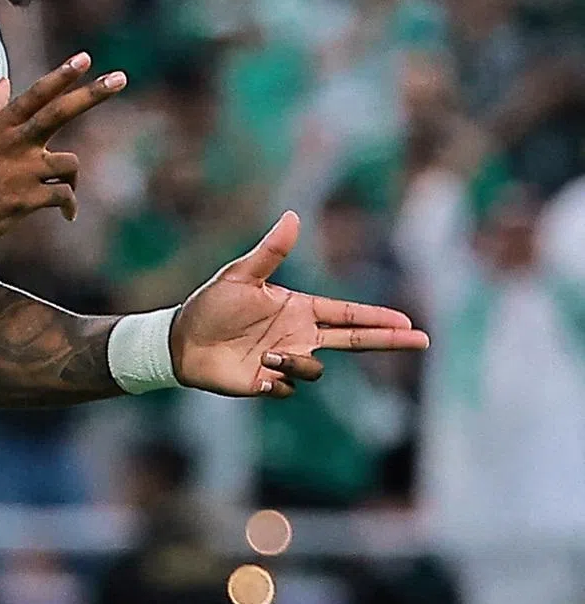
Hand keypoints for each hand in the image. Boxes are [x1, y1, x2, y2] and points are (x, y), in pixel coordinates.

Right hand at [0, 53, 125, 251]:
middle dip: (92, 94)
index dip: (61, 75)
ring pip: (70, 163)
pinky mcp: (26, 200)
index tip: (85, 59)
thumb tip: (3, 82)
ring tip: (65, 190)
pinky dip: (69, 205)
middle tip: (120, 77)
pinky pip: (63, 196)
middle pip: (59, 112)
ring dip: (73, 177)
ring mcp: (21, 171)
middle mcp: (14, 144)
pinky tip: (67, 214)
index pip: (35, 95)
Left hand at [169, 212, 428, 397]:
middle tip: (422, 340)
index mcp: (297, 309)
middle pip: (353, 342)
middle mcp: (298, 335)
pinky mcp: (269, 383)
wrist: (182, 340)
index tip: (407, 321)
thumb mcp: (240, 274)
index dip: (377, 318)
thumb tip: (293, 216)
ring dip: (295, 361)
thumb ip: (270, 251)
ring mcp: (286, 360)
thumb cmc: (211, 303)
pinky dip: (275, 379)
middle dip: (387, 340)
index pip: (346, 314)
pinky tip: (255, 372)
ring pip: (315, 369)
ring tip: (264, 352)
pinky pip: (288, 387)